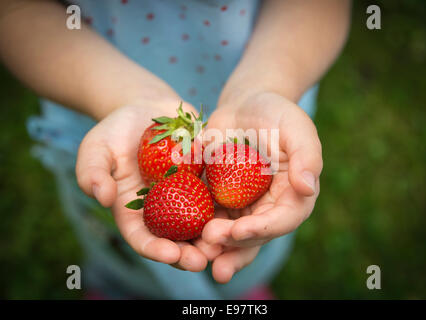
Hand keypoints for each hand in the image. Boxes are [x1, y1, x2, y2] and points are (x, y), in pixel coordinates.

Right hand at [76, 99, 221, 271]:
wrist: (147, 109)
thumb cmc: (115, 130)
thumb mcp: (96, 147)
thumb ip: (92, 172)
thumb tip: (102, 198)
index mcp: (133, 211)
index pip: (143, 237)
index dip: (156, 249)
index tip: (171, 255)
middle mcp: (162, 210)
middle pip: (175, 239)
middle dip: (189, 254)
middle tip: (203, 261)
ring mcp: (185, 197)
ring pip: (201, 224)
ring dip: (213, 239)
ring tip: (226, 245)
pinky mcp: (205, 182)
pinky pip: (219, 197)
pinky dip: (228, 209)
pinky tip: (242, 215)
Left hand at [202, 91, 322, 282]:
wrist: (244, 106)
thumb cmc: (275, 113)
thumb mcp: (296, 127)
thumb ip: (306, 155)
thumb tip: (308, 188)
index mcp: (293, 196)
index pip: (282, 220)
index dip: (262, 229)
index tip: (239, 231)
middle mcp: (269, 208)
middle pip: (254, 236)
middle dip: (233, 245)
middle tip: (210, 242)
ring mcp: (244, 207)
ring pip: (231, 236)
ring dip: (214, 248)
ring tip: (195, 255)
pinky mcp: (220, 201)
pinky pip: (209, 219)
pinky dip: (196, 231)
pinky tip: (181, 238)